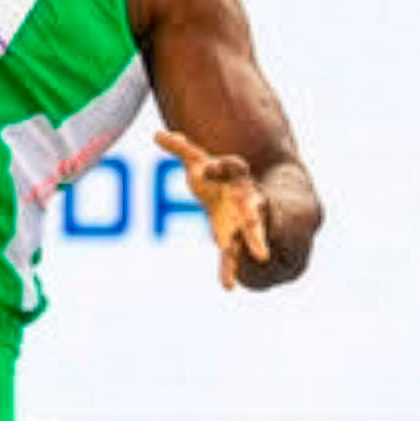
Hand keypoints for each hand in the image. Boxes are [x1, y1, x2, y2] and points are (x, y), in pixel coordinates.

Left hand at [156, 129, 270, 290]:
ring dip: (256, 245)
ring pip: (253, 234)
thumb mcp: (198, 162)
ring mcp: (245, 222)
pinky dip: (229, 271)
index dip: (219, 168)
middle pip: (253, 206)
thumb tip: (157, 134)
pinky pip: (234, 257)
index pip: (232, 168)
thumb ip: (181, 150)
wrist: (238, 200)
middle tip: (258, 211)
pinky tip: (227, 286)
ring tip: (262, 257)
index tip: (203, 169)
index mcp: (237, 178)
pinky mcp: (235, 240)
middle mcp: (247, 199)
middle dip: (254, 211)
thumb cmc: (217, 181)